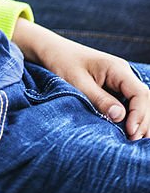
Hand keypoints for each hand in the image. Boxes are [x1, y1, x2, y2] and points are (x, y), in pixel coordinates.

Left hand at [13, 19, 149, 139]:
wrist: (51, 50)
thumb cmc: (62, 62)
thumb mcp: (77, 81)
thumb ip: (99, 99)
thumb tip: (120, 116)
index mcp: (117, 68)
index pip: (140, 93)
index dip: (140, 115)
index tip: (131, 133)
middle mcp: (123, 73)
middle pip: (144, 100)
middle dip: (143, 122)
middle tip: (133, 142)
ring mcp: (120, 81)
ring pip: (139, 103)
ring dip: (139, 121)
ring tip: (132, 141)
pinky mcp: (114, 88)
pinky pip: (129, 104)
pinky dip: (130, 117)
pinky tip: (126, 132)